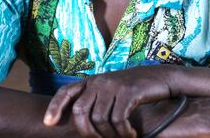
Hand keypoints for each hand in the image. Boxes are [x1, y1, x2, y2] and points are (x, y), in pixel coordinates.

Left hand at [44, 65, 175, 136]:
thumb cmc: (135, 90)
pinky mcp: (129, 91)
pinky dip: (123, 132)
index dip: (55, 107)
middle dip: (86, 133)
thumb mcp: (112, 92)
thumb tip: (82, 125)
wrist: (161, 78)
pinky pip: (118, 119)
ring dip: (110, 135)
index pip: (66, 92)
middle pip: (80, 111)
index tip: (48, 123)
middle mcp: (99, 81)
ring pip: (99, 119)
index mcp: (92, 81)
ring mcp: (113, 85)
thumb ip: (96, 101)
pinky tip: (131, 135)